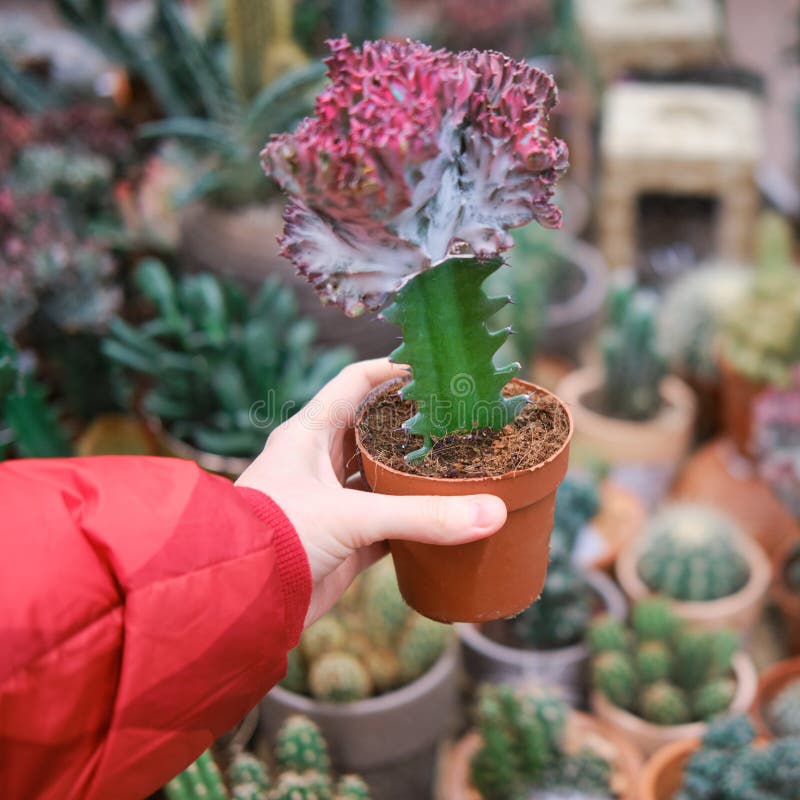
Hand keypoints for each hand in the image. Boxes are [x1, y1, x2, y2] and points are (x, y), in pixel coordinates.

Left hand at [236, 358, 506, 626]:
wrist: (240, 603)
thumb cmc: (275, 536)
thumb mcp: (349, 516)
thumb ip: (420, 516)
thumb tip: (491, 513)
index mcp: (310, 434)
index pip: (354, 382)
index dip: (391, 370)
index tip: (433, 368)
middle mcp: (320, 462)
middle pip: (375, 429)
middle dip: (413, 425)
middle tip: (458, 420)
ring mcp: (333, 502)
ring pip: (383, 478)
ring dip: (414, 476)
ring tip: (460, 464)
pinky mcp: (344, 541)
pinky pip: (388, 524)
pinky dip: (413, 522)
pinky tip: (445, 518)